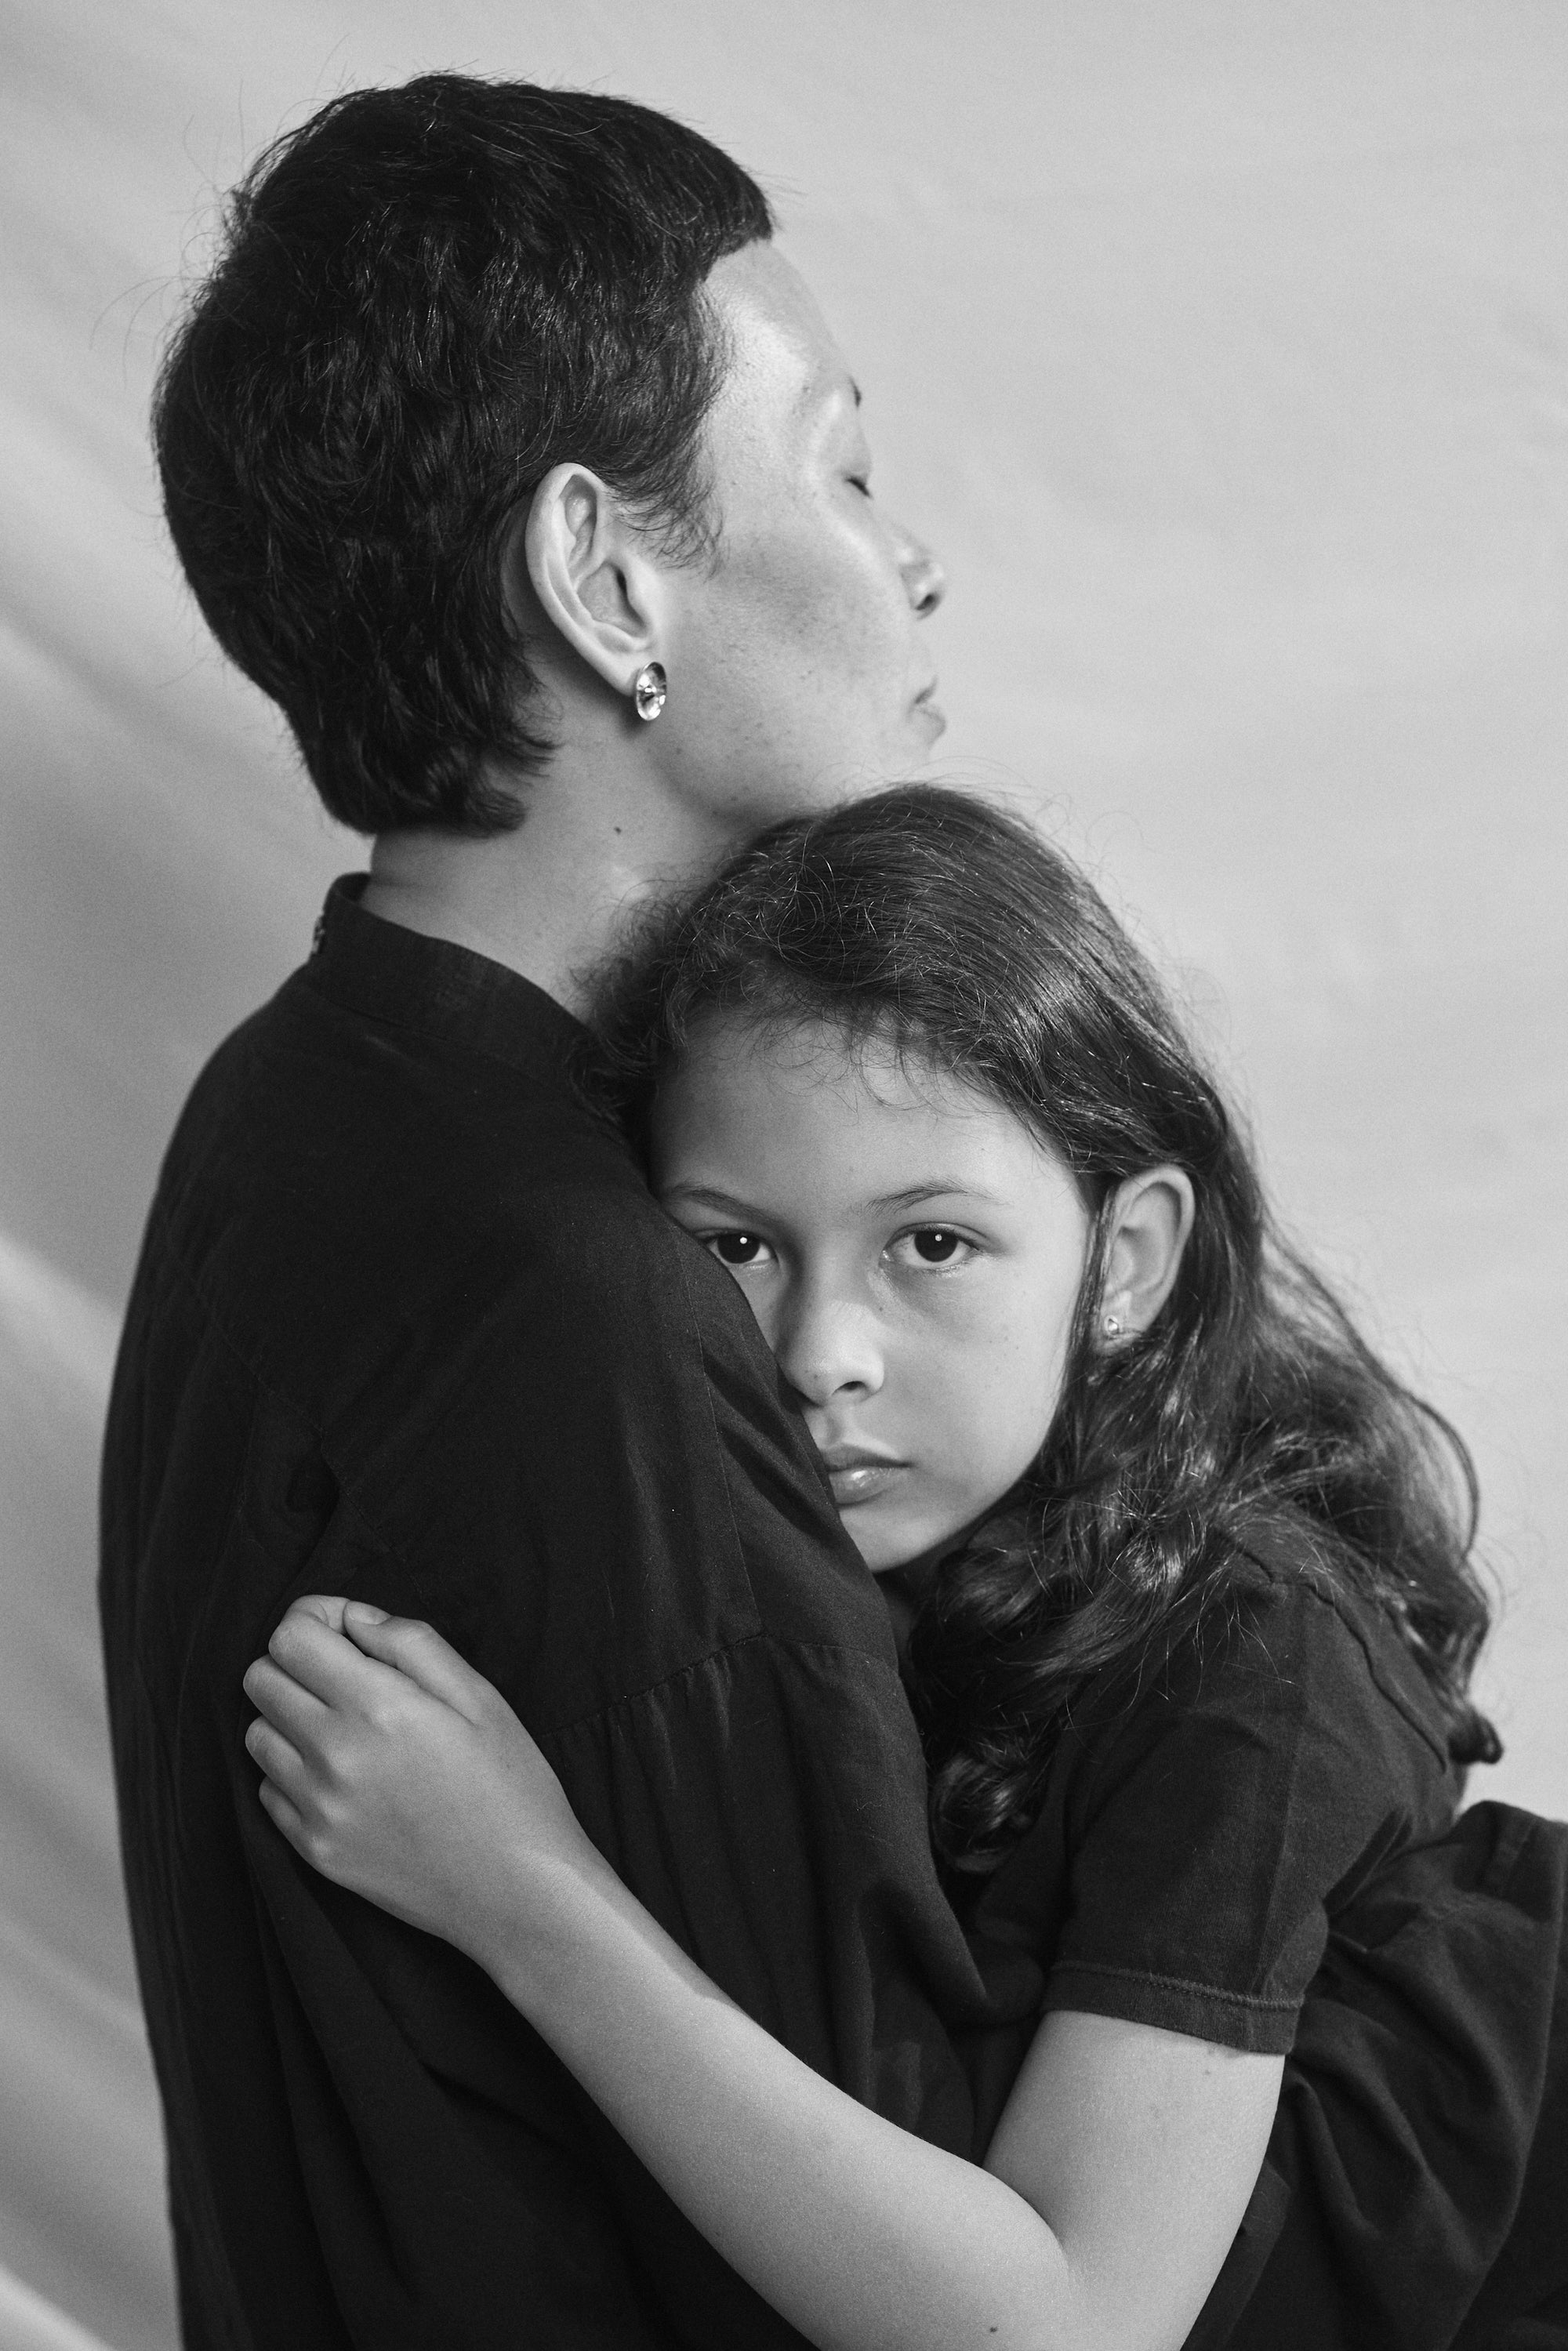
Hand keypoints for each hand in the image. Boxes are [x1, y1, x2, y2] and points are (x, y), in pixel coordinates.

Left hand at [242, 1598, 596, 1973]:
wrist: (518, 1892)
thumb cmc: (511, 1787)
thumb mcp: (479, 1697)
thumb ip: (411, 1643)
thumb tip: (355, 1621)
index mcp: (378, 1707)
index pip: (289, 1639)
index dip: (315, 1619)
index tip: (348, 1632)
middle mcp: (334, 1756)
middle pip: (261, 1680)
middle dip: (298, 1664)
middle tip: (347, 1676)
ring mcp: (317, 1809)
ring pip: (256, 1735)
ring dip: (291, 1719)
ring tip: (346, 1729)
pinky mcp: (314, 1851)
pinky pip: (269, 1792)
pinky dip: (294, 1774)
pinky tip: (346, 1777)